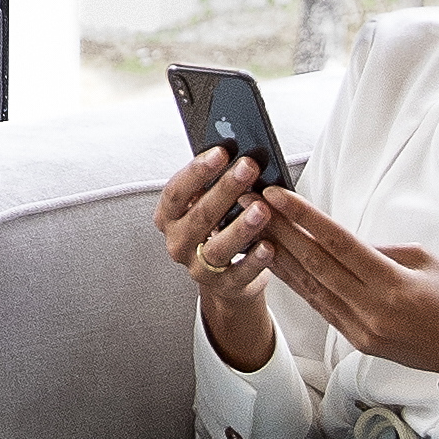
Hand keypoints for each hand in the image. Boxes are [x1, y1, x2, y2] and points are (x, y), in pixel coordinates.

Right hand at [152, 144, 288, 368]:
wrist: (224, 274)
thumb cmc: (217, 227)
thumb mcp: (207, 204)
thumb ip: (213, 183)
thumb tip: (238, 152)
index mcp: (168, 217)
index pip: (176, 191)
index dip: (197, 171)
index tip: (221, 152)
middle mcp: (178, 242)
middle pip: (200, 216)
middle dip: (226, 189)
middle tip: (249, 167)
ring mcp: (198, 267)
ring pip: (218, 247)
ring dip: (240, 227)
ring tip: (261, 208)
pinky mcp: (223, 286)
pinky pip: (240, 273)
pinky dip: (255, 260)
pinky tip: (269, 245)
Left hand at [238, 191, 438, 433]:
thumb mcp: (423, 260)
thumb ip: (378, 250)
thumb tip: (338, 240)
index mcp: (392, 286)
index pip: (338, 244)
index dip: (303, 217)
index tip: (276, 195)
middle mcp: (372, 311)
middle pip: (315, 264)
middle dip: (279, 231)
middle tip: (250, 203)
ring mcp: (361, 330)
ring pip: (310, 287)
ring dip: (279, 256)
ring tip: (253, 228)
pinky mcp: (357, 341)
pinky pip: (321, 305)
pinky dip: (297, 282)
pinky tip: (276, 262)